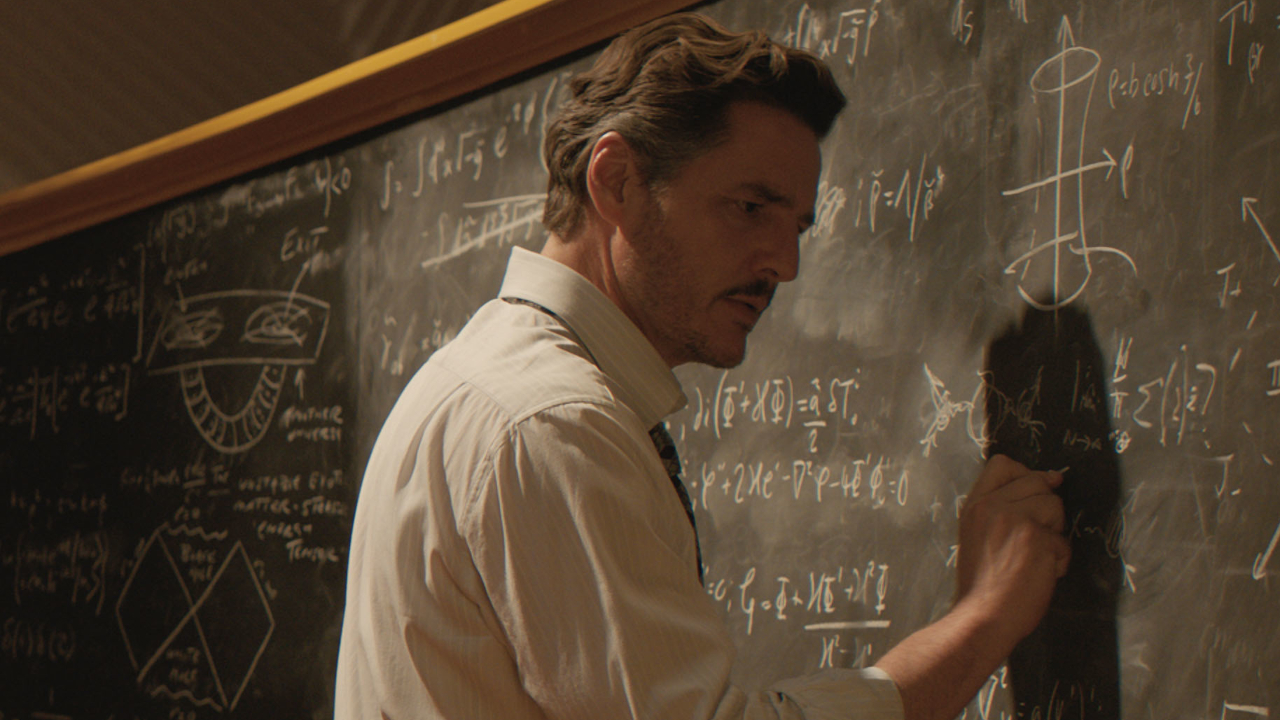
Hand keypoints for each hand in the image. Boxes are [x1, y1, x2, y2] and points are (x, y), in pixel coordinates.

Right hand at [955, 454, 1070, 647]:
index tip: (1035, 491)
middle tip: (1030, 540)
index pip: (1002, 463)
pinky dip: (1059, 560)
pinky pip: (1064, 542)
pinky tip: (1040, 574)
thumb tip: (1051, 478)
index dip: (1025, 473)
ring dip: (1054, 533)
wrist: (983, 617)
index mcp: (975, 505)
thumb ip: (1000, 508)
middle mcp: (994, 507)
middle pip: (1037, 482)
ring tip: (1034, 557)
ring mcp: (1017, 522)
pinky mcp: (1039, 541)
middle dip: (1045, 509)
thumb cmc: (982, 583)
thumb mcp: (976, 535)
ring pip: (1055, 506)